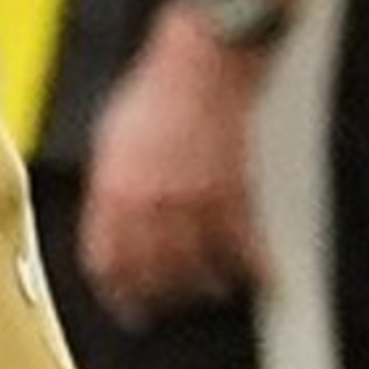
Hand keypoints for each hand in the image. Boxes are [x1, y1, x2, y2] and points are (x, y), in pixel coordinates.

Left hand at [78, 9, 267, 323]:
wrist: (202, 61)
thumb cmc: (157, 92)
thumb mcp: (112, 139)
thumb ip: (109, 186)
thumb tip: (107, 221)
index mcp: (111, 190)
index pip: (105, 259)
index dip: (116, 289)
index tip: (126, 304)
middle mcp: (147, 203)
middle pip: (151, 274)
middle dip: (161, 297)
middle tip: (170, 307)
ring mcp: (191, 200)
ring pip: (198, 267)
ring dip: (207, 286)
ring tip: (213, 289)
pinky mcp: (232, 191)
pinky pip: (243, 245)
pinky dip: (255, 267)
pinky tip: (263, 277)